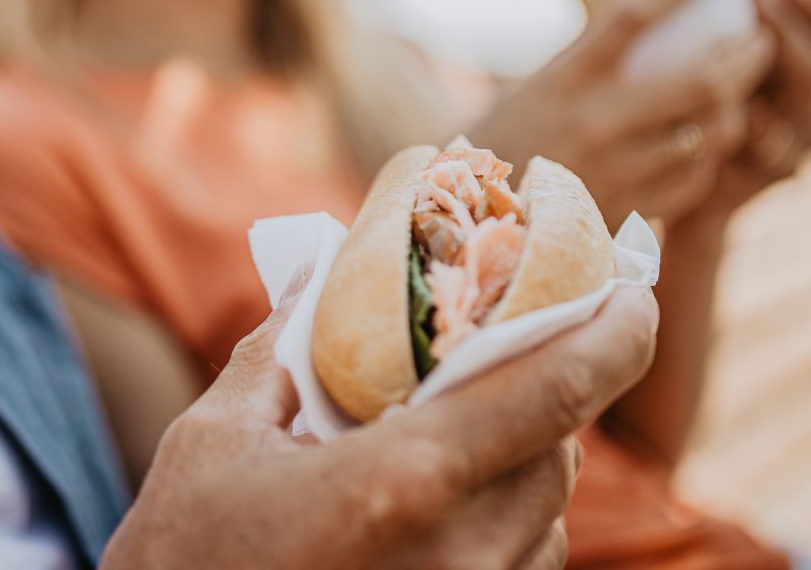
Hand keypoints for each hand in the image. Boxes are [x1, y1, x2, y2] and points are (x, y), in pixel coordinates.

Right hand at [101, 274, 659, 569]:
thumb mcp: (214, 440)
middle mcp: (458, 557)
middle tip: (518, 340)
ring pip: (545, 521)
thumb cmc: (177, 561)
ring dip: (522, 463)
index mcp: (403, 484)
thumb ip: (282, 348)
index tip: (633, 288)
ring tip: (457, 427)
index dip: (613, 331)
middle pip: (555, 453)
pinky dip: (500, 526)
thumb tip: (318, 269)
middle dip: (545, 389)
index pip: (552, 391)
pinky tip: (437, 504)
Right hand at [472, 0, 775, 229]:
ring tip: (742, 96)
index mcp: (567, 78)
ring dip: (733, 112)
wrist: (477, 212)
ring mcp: (613, 169)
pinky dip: (708, 158)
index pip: (631, 19)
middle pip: (699, 82)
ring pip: (707, 134)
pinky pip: (692, 180)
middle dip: (745, 58)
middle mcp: (593, 120)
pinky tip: (708, 144)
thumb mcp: (544, 82)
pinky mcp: (625, 210)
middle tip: (761, 41)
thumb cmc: (513, 134)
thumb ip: (593, 48)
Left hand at [695, 0, 810, 219]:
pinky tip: (731, 100)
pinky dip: (751, 122)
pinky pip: (767, 147)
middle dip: (797, 25)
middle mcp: (808, 108)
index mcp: (801, 73)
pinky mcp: (766, 177)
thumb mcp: (690, 37)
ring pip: (802, 105)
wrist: (664, 183)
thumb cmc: (681, 99)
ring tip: (749, 36)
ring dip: (779, 67)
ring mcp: (794, 146)